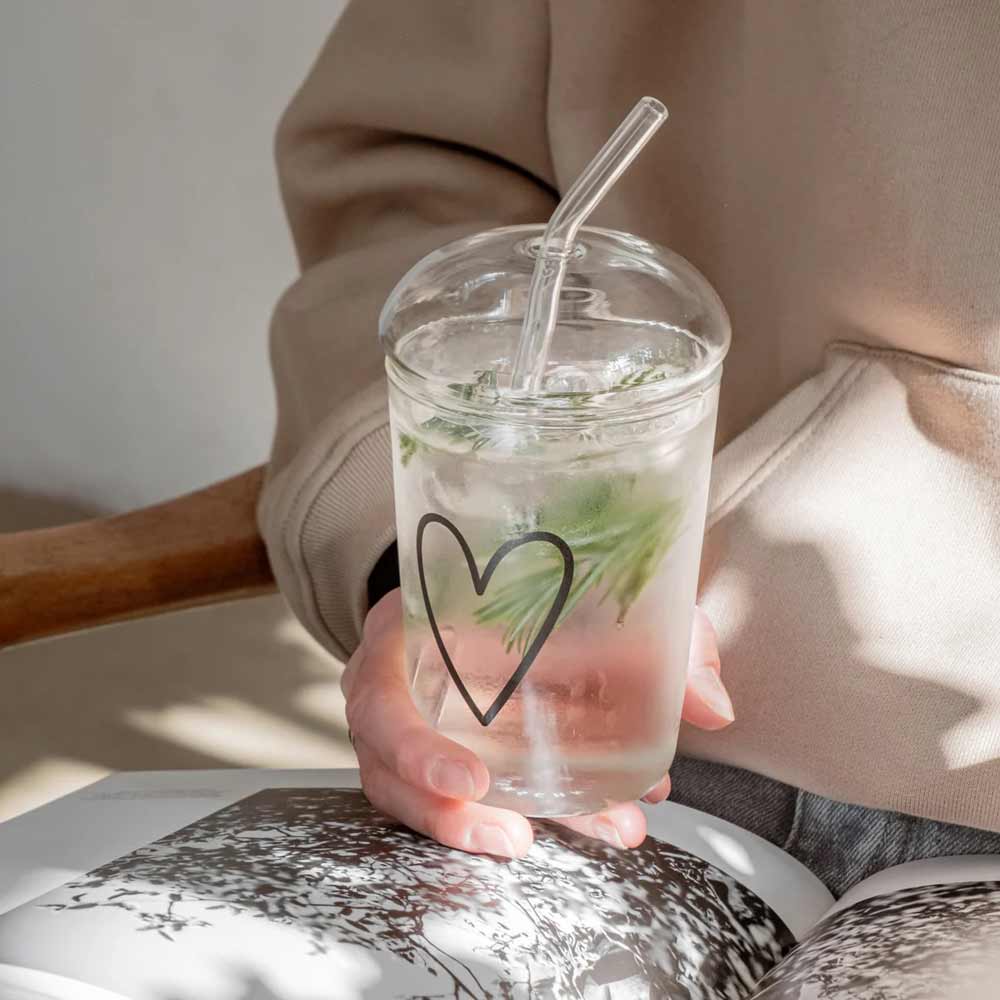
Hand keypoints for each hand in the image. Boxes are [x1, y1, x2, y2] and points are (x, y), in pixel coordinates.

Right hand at [341, 589, 732, 857]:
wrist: (515, 574)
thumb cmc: (548, 575)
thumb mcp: (609, 588)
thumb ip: (666, 636)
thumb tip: (711, 709)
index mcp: (413, 619)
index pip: (379, 683)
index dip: (412, 741)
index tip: (474, 781)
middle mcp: (398, 672)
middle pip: (385, 755)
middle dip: (441, 806)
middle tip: (516, 835)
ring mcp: (408, 713)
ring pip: (404, 788)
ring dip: (463, 825)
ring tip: (533, 842)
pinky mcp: (428, 743)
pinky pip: (434, 794)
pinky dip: (484, 820)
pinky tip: (559, 828)